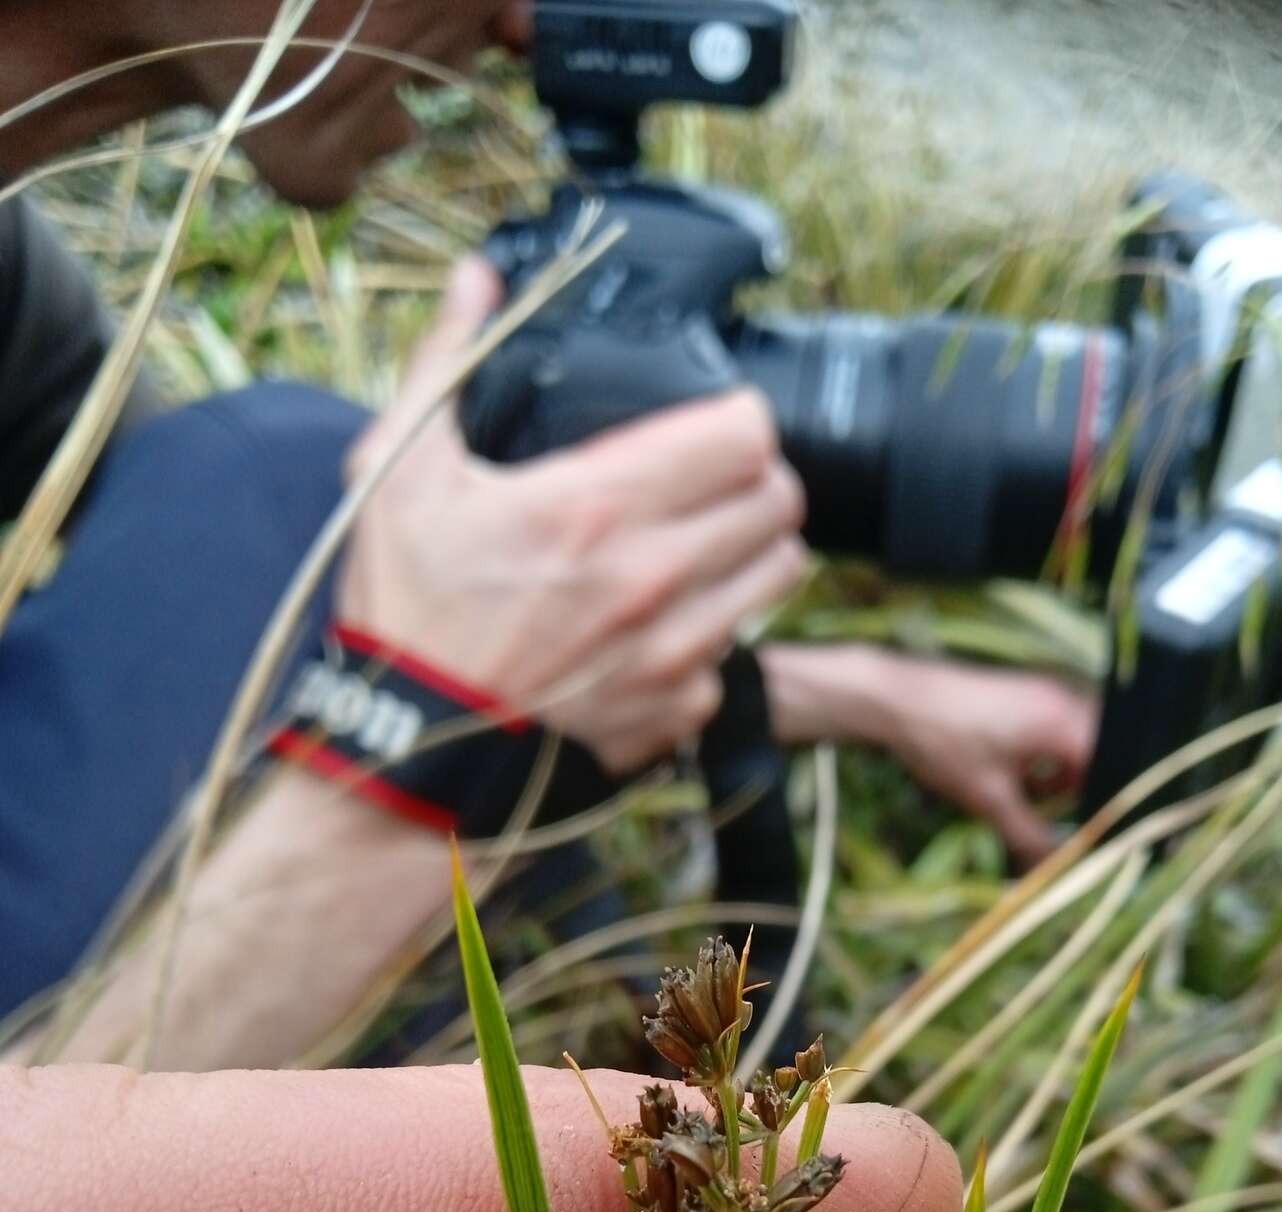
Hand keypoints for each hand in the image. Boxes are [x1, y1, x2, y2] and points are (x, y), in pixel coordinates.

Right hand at [339, 258, 808, 775]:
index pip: (746, 434)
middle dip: (754, 481)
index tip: (707, 425)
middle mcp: (654, 577)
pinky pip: (733, 658)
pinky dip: (711, 639)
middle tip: (709, 484)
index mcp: (597, 504)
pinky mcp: (675, 712)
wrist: (409, 753)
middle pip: (780, 501)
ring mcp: (673, 652)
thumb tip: (475, 281)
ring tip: (698, 549)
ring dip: (750, 554)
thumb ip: (445, 365)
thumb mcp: (396, 474)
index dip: (736, 420)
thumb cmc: (403, 613)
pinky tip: (661, 627)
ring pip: (778, 576)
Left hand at [765, 642, 1097, 862]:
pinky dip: (1049, 761)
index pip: (1116, 764)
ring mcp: (1044, 694)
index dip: (1113, 803)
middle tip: (1076, 826)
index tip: (1103, 835)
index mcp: (1062, 721)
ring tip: (1043, 806)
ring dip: (1069, 778)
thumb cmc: (944, 743)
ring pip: (1079, 744)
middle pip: (1102, 753)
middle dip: (1091, 792)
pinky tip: (1027, 784)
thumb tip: (1056, 868)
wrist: (896, 698)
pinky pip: (1056, 732)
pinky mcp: (1025, 697)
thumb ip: (1028, 835)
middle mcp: (1063, 700)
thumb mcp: (988, 799)